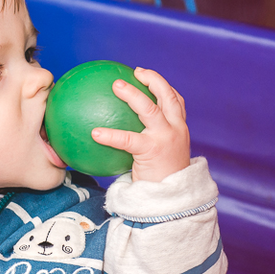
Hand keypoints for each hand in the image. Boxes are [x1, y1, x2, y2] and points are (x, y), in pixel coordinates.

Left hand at [91, 66, 190, 182]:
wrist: (173, 201)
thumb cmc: (162, 182)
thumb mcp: (160, 160)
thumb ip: (147, 146)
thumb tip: (121, 142)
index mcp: (179, 130)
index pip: (177, 102)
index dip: (164, 86)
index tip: (148, 77)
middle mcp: (176, 130)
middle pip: (168, 96)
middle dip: (153, 80)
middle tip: (135, 72)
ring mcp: (165, 138)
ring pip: (150, 109)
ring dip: (132, 94)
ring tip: (115, 85)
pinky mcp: (152, 150)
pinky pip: (127, 139)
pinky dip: (110, 134)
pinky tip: (94, 132)